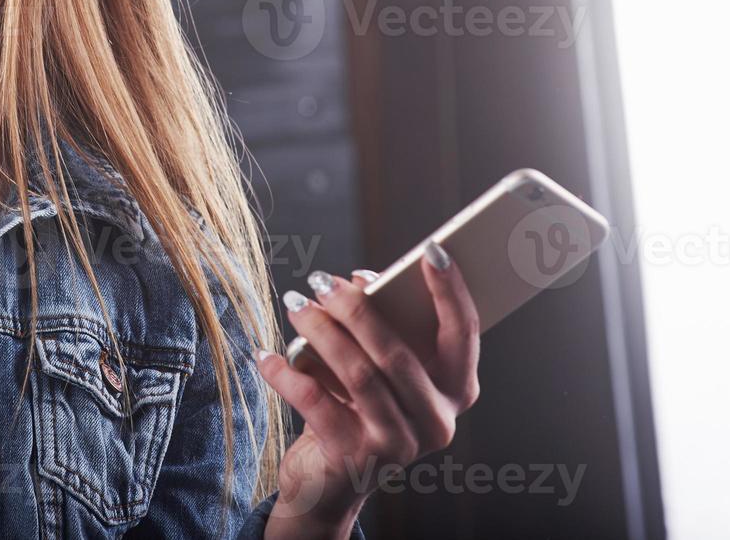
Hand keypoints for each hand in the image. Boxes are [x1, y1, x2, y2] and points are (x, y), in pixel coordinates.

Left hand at [255, 243, 481, 539]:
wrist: (329, 478)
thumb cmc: (356, 404)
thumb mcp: (376, 364)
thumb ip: (379, 323)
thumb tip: (360, 279)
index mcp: (456, 390)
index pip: (463, 334)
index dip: (451, 291)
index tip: (431, 250)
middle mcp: (438, 421)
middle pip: (397, 353)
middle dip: (355, 309)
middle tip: (320, 280)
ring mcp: (400, 445)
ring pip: (358, 374)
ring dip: (320, 332)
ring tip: (294, 304)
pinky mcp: (356, 459)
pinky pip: (317, 403)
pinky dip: (287, 374)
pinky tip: (266, 355)